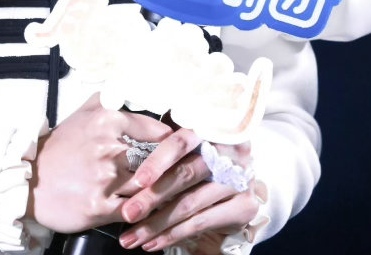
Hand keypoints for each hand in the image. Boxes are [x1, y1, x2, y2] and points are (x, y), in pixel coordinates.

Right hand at [26, 94, 173, 233]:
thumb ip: (110, 98)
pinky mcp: (100, 207)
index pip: (159, 132)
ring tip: (177, 194)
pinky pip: (136, 211)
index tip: (186, 149)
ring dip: (165, 192)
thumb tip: (133, 88)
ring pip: (150, 186)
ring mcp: (106, 179)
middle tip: (189, 173)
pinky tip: (154, 211)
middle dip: (174, 168)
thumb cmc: (61, 147)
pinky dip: (147, 212)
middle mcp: (110, 147)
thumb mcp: (83, 112)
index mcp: (109, 120)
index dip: (175, 143)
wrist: (31, 180)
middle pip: (158, 160)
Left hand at [115, 130, 266, 250]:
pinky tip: (153, 242)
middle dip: (152, 197)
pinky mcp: (243, 207)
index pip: (182, 142)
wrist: (239, 172)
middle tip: (127, 213)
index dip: (159, 160)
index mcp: (212, 128)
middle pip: (185, 176)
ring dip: (157, 224)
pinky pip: (201, 223)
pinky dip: (173, 234)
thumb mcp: (185, 137)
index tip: (138, 180)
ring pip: (190, 204)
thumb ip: (164, 141)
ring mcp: (239, 180)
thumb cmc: (200, 151)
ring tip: (132, 236)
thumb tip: (129, 146)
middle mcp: (230, 151)